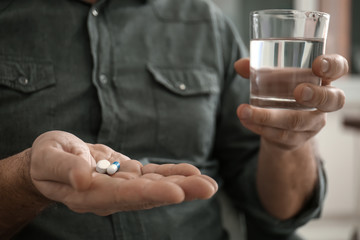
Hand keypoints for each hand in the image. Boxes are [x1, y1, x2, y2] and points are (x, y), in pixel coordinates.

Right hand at [30, 131, 217, 215]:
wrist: (53, 161)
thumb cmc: (46, 159)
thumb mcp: (47, 158)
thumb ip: (64, 168)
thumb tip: (82, 177)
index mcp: (90, 195)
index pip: (124, 196)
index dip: (150, 193)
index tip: (177, 192)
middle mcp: (111, 195)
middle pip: (148, 194)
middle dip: (179, 190)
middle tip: (208, 188)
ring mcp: (122, 186)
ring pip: (155, 185)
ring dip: (183, 184)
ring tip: (209, 184)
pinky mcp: (128, 175)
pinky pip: (152, 174)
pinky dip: (172, 173)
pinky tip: (192, 172)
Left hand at [234, 54, 347, 149]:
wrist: (279, 125)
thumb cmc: (281, 92)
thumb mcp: (273, 78)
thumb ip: (257, 70)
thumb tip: (240, 65)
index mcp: (322, 78)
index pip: (338, 68)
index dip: (333, 66)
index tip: (317, 64)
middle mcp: (324, 102)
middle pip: (333, 100)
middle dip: (317, 96)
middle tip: (299, 92)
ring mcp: (313, 123)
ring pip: (297, 122)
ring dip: (268, 116)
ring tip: (243, 110)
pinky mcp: (298, 139)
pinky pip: (281, 135)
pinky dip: (260, 127)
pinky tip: (245, 120)